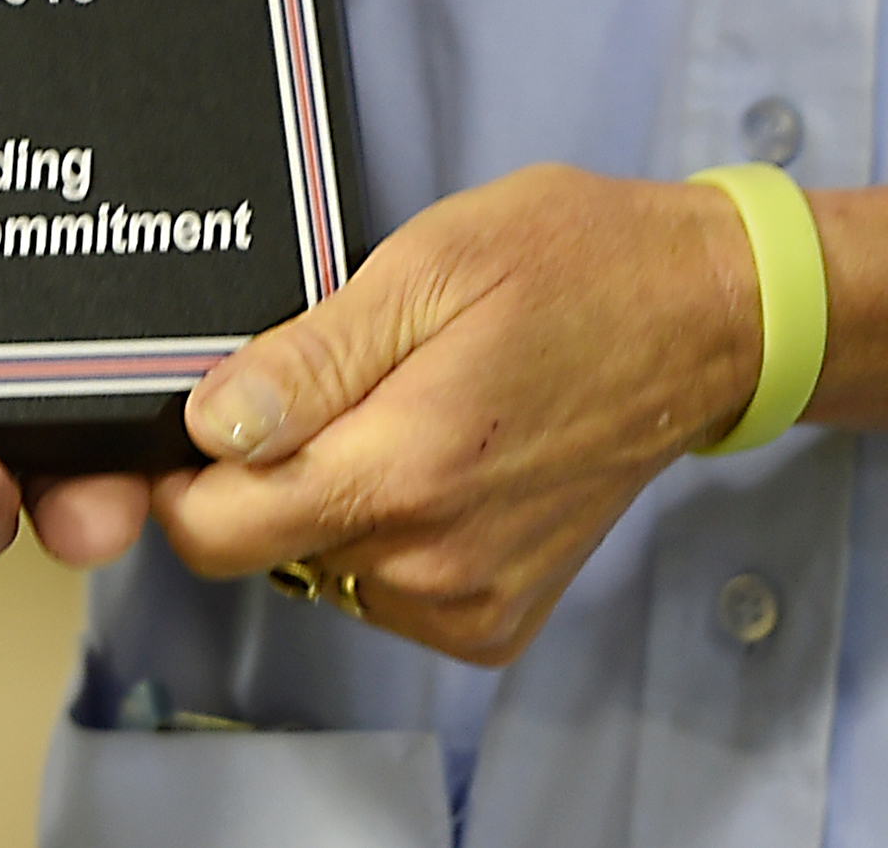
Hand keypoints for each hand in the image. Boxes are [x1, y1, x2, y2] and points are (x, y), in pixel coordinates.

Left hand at [151, 165, 758, 663]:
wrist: (707, 321)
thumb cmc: (573, 268)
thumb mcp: (428, 267)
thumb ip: (311, 359)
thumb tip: (212, 425)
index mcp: (405, 470)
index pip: (212, 530)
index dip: (180, 473)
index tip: (203, 415)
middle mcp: (433, 559)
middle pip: (257, 549)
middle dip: (255, 478)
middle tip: (321, 389)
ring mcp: (470, 600)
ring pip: (314, 568)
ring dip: (324, 501)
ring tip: (395, 412)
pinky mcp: (497, 619)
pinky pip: (382, 590)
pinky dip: (381, 533)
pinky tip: (431, 462)